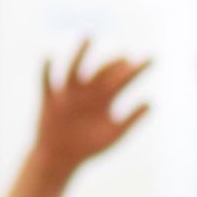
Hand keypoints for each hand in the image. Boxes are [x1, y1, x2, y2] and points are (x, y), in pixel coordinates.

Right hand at [11, 40, 152, 196]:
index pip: (122, 80)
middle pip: (101, 73)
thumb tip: (150, 103)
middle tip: (127, 58)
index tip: (150, 60)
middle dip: (114, 64)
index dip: (135, 70)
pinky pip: (46, 81)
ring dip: (80, 54)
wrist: (60, 159)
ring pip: (74, 69)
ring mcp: (68, 95)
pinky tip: (48, 56)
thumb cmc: (88, 148)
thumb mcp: (113, 135)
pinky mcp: (50, 100)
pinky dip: (46, 69)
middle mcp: (87, 93)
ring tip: (88, 37)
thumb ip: (131, 120)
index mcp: (104, 100)